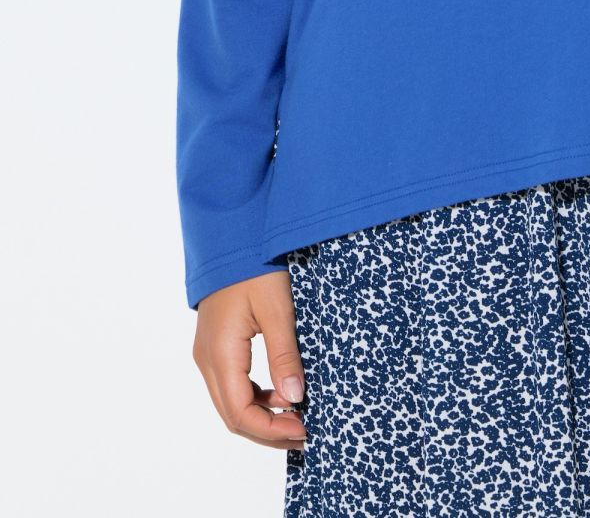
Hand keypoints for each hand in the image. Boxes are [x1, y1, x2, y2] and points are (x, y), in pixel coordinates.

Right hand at [192, 270, 308, 448]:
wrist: (231, 235)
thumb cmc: (254, 266)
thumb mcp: (277, 309)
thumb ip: (284, 355)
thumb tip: (295, 398)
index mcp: (221, 354)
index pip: (241, 413)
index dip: (271, 430)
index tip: (303, 429)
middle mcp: (207, 360)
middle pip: (232, 415)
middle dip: (267, 431)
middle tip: (303, 433)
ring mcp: (208, 353)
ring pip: (230, 402)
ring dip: (261, 417)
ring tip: (296, 418)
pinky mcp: (215, 345)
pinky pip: (231, 384)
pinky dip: (254, 398)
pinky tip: (279, 394)